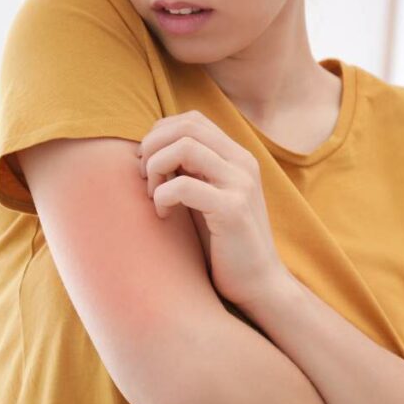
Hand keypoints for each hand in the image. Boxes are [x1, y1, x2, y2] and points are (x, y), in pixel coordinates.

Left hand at [137, 110, 284, 311]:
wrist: (258, 283)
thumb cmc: (223, 243)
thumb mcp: (206, 196)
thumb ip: (190, 170)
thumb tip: (149, 149)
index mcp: (236, 156)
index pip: (191, 119)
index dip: (160, 134)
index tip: (149, 165)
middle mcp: (242, 163)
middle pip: (185, 126)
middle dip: (152, 146)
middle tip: (144, 178)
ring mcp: (240, 184)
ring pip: (184, 147)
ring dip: (156, 168)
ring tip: (153, 195)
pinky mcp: (232, 210)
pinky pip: (183, 186)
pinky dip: (162, 196)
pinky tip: (163, 215)